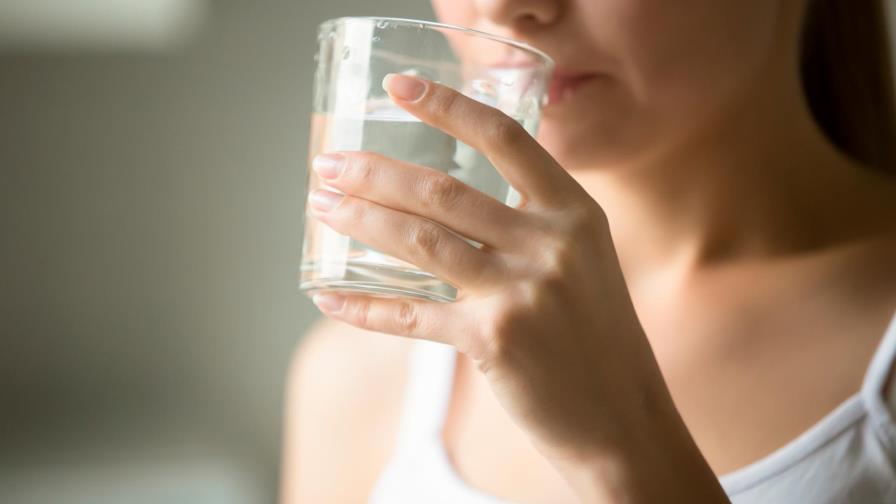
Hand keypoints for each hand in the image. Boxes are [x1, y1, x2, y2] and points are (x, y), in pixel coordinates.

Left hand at [307, 74, 727, 501]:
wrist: (623, 417)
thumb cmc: (595, 334)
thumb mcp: (584, 260)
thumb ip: (532, 222)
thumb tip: (450, 197)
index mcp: (575, 211)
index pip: (504, 137)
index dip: (447, 105)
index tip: (398, 87)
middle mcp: (550, 243)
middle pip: (443, 189)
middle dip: (374, 171)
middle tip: (329, 163)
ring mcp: (521, 292)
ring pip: (420, 240)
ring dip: (361, 219)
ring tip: (322, 206)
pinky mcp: (493, 341)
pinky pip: (412, 316)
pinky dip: (363, 307)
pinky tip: (328, 295)